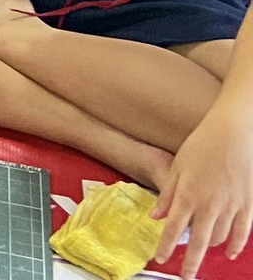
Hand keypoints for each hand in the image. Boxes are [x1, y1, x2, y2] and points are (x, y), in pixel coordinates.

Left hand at [154, 99, 252, 276]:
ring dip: (208, 247)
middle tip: (185, 275)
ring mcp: (231, 207)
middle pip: (198, 242)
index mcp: (188, 195)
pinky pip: (242, 232)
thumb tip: (156, 216)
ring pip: (219, 238)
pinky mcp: (248, 205)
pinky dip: (235, 245)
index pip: (173, 229)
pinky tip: (228, 252)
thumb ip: (167, 194)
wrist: (234, 134)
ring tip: (201, 250)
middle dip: (190, 262)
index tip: (159, 259)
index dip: (165, 246)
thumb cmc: (202, 146)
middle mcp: (209, 206)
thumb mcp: (177, 167)